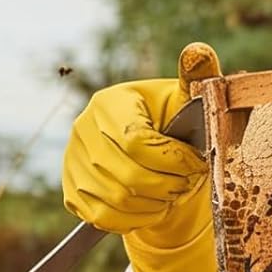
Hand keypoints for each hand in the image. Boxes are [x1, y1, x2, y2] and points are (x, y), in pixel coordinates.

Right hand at [62, 43, 223, 271]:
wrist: (147, 148)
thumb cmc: (173, 121)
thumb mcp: (186, 100)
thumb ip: (198, 79)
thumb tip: (199, 52)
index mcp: (110, 102)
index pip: (138, 142)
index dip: (174, 160)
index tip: (197, 164)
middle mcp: (83, 130)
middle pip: (130, 176)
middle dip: (169, 185)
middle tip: (187, 182)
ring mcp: (73, 162)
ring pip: (119, 201)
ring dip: (156, 203)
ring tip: (172, 191)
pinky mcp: (73, 191)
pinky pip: (105, 218)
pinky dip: (136, 218)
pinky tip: (152, 204)